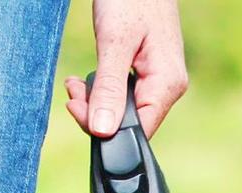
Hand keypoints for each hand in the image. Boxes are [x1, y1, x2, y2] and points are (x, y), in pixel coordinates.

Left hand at [64, 0, 186, 136]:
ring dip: (96, 101)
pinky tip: (89, 78)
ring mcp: (160, 81)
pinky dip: (103, 90)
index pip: (137, 129)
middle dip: (95, 113)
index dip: (103, 127)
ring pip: (125, 110)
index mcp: (167, 84)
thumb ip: (109, 89)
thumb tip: (103, 130)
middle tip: (72, 92)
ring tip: (76, 83)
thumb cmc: (131, 0)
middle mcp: (168, 87)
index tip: (75, 106)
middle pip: (129, 122)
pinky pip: (126, 95)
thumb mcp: (114, 43)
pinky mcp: (148, 73)